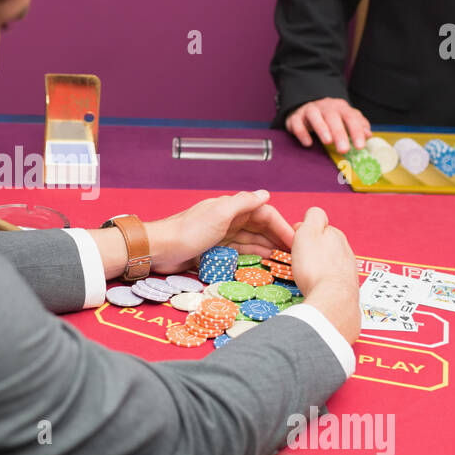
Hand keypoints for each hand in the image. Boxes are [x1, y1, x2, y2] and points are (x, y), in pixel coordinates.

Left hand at [146, 190, 293, 274]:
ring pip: (251, 240)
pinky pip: (239, 251)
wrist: (159, 249)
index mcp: (231, 208)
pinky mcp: (214, 250)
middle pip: (260, 227)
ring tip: (284, 259)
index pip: (264, 213)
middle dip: (278, 238)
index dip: (281, 226)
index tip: (296, 241)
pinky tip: (263, 261)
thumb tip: (265, 193)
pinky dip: (253, 255)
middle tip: (295, 253)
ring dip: (268, 247)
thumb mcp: (218, 214)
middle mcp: (229, 219)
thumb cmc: (187, 231)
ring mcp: (221, 235)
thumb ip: (242, 203)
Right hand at [284, 97, 370, 153]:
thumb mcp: (346, 119)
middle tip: (344, 150)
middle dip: (339, 133)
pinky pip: (297, 123)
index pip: (351, 117)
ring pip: (314, 116)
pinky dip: (302, 133)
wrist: (308, 107)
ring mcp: (309, 110)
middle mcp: (325, 106)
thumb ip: (358, 126)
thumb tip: (368, 135)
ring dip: (321, 128)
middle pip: (333, 117)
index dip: (356, 132)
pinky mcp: (295, 117)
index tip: (360, 146)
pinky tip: (308, 143)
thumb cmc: (331, 117)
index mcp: (340, 107)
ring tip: (327, 142)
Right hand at [289, 206, 358, 345]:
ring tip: (307, 275)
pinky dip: (324, 279)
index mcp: (335, 234)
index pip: (318, 225)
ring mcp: (348, 267)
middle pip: (325, 243)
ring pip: (329, 260)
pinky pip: (333, 277)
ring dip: (319, 265)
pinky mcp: (348, 285)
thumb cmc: (315, 267)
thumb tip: (314, 214)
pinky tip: (317, 285)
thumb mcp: (308, 232)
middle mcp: (345, 249)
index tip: (295, 243)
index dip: (303, 232)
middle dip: (312, 249)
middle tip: (299, 259)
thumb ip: (313, 217)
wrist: (332, 299)